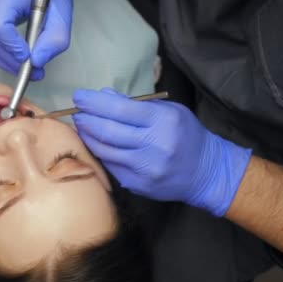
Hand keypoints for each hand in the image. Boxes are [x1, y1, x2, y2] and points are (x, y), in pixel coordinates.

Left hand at [72, 88, 251, 215]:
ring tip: (82, 125)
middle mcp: (154, 146)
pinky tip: (95, 143)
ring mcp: (144, 169)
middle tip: (76, 111)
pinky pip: (111, 166)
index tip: (79, 96)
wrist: (206, 172)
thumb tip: (103, 96)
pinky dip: (100, 152)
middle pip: (108, 130)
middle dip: (86, 119)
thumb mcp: (169, 111)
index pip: (120, 109)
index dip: (95, 102)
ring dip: (87, 136)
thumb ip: (136, 104)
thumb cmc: (185, 135)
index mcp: (163, 122)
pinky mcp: (138, 185)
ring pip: (104, 150)